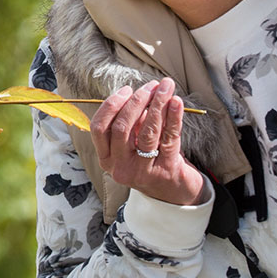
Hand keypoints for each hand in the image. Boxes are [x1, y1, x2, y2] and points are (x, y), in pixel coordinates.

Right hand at [92, 79, 205, 206]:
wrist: (173, 191)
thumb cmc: (150, 160)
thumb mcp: (132, 144)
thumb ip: (130, 123)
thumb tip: (140, 93)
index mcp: (106, 159)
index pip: (99, 127)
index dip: (112, 105)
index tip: (128, 89)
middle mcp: (120, 167)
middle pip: (122, 127)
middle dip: (137, 101)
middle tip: (152, 86)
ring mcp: (143, 171)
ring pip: (147, 131)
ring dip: (157, 104)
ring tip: (166, 87)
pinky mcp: (166, 170)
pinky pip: (169, 137)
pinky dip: (174, 116)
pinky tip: (177, 102)